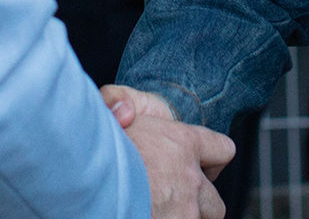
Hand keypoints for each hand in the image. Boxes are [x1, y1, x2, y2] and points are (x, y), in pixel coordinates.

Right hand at [101, 85, 233, 217]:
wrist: (85, 179)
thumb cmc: (97, 147)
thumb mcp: (107, 108)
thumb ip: (119, 101)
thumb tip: (125, 112)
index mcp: (184, 143)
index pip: (223, 150)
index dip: (211, 158)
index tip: (195, 163)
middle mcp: (190, 180)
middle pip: (215, 203)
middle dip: (200, 204)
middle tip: (175, 198)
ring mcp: (183, 211)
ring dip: (183, 216)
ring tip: (160, 209)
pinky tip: (146, 215)